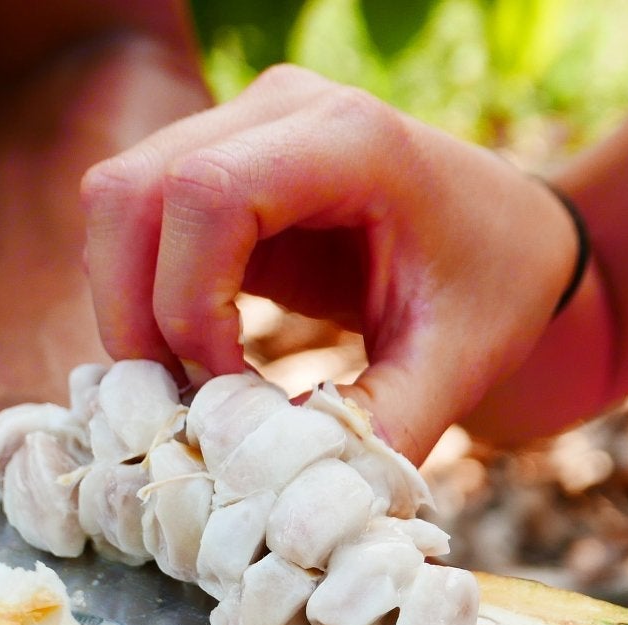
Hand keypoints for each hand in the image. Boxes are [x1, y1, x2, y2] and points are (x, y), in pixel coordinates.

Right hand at [79, 65, 580, 461]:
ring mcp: (238, 128)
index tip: (232, 389)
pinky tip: (198, 365)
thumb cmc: (496, 287)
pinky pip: (135, 225)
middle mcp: (280, 109)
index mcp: (352, 140)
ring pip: (115, 206)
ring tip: (192, 392)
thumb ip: (378, 433)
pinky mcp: (216, 165)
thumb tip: (291, 511)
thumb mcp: (456, 367)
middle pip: (129, 193)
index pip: (206, 194)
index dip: (189, 303)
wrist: (512, 238)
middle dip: (134, 316)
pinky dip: (144, 302)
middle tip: (184, 407)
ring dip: (130, 312)